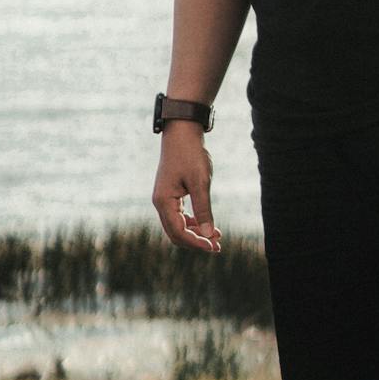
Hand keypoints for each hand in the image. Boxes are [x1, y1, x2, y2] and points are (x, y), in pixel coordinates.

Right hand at [151, 122, 221, 252]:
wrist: (181, 133)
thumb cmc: (190, 155)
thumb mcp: (200, 182)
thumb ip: (204, 209)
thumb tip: (209, 234)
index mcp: (164, 201)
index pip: (178, 232)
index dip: (196, 242)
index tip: (214, 246)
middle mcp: (160, 203)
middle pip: (176, 233)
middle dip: (196, 241)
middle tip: (218, 246)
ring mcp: (164, 199)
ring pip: (178, 226)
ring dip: (196, 233)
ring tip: (217, 236)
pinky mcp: (171, 195)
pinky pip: (180, 216)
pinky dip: (194, 223)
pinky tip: (208, 225)